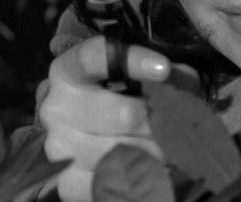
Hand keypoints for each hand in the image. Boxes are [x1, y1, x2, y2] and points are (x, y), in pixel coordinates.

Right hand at [40, 36, 198, 201]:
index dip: (131, 60)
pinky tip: (154, 167)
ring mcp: (59, 148)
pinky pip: (115, 182)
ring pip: (126, 153)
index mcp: (68, 71)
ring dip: (158, 151)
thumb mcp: (137, 74)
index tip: (163, 68)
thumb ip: (165, 71)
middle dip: (160, 119)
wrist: (83, 130)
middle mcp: (56, 108)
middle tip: (179, 121)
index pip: (93, 58)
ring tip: (171, 146)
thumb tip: (184, 80)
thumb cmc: (118, 93)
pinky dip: (142, 176)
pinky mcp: (68, 182)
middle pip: (124, 115)